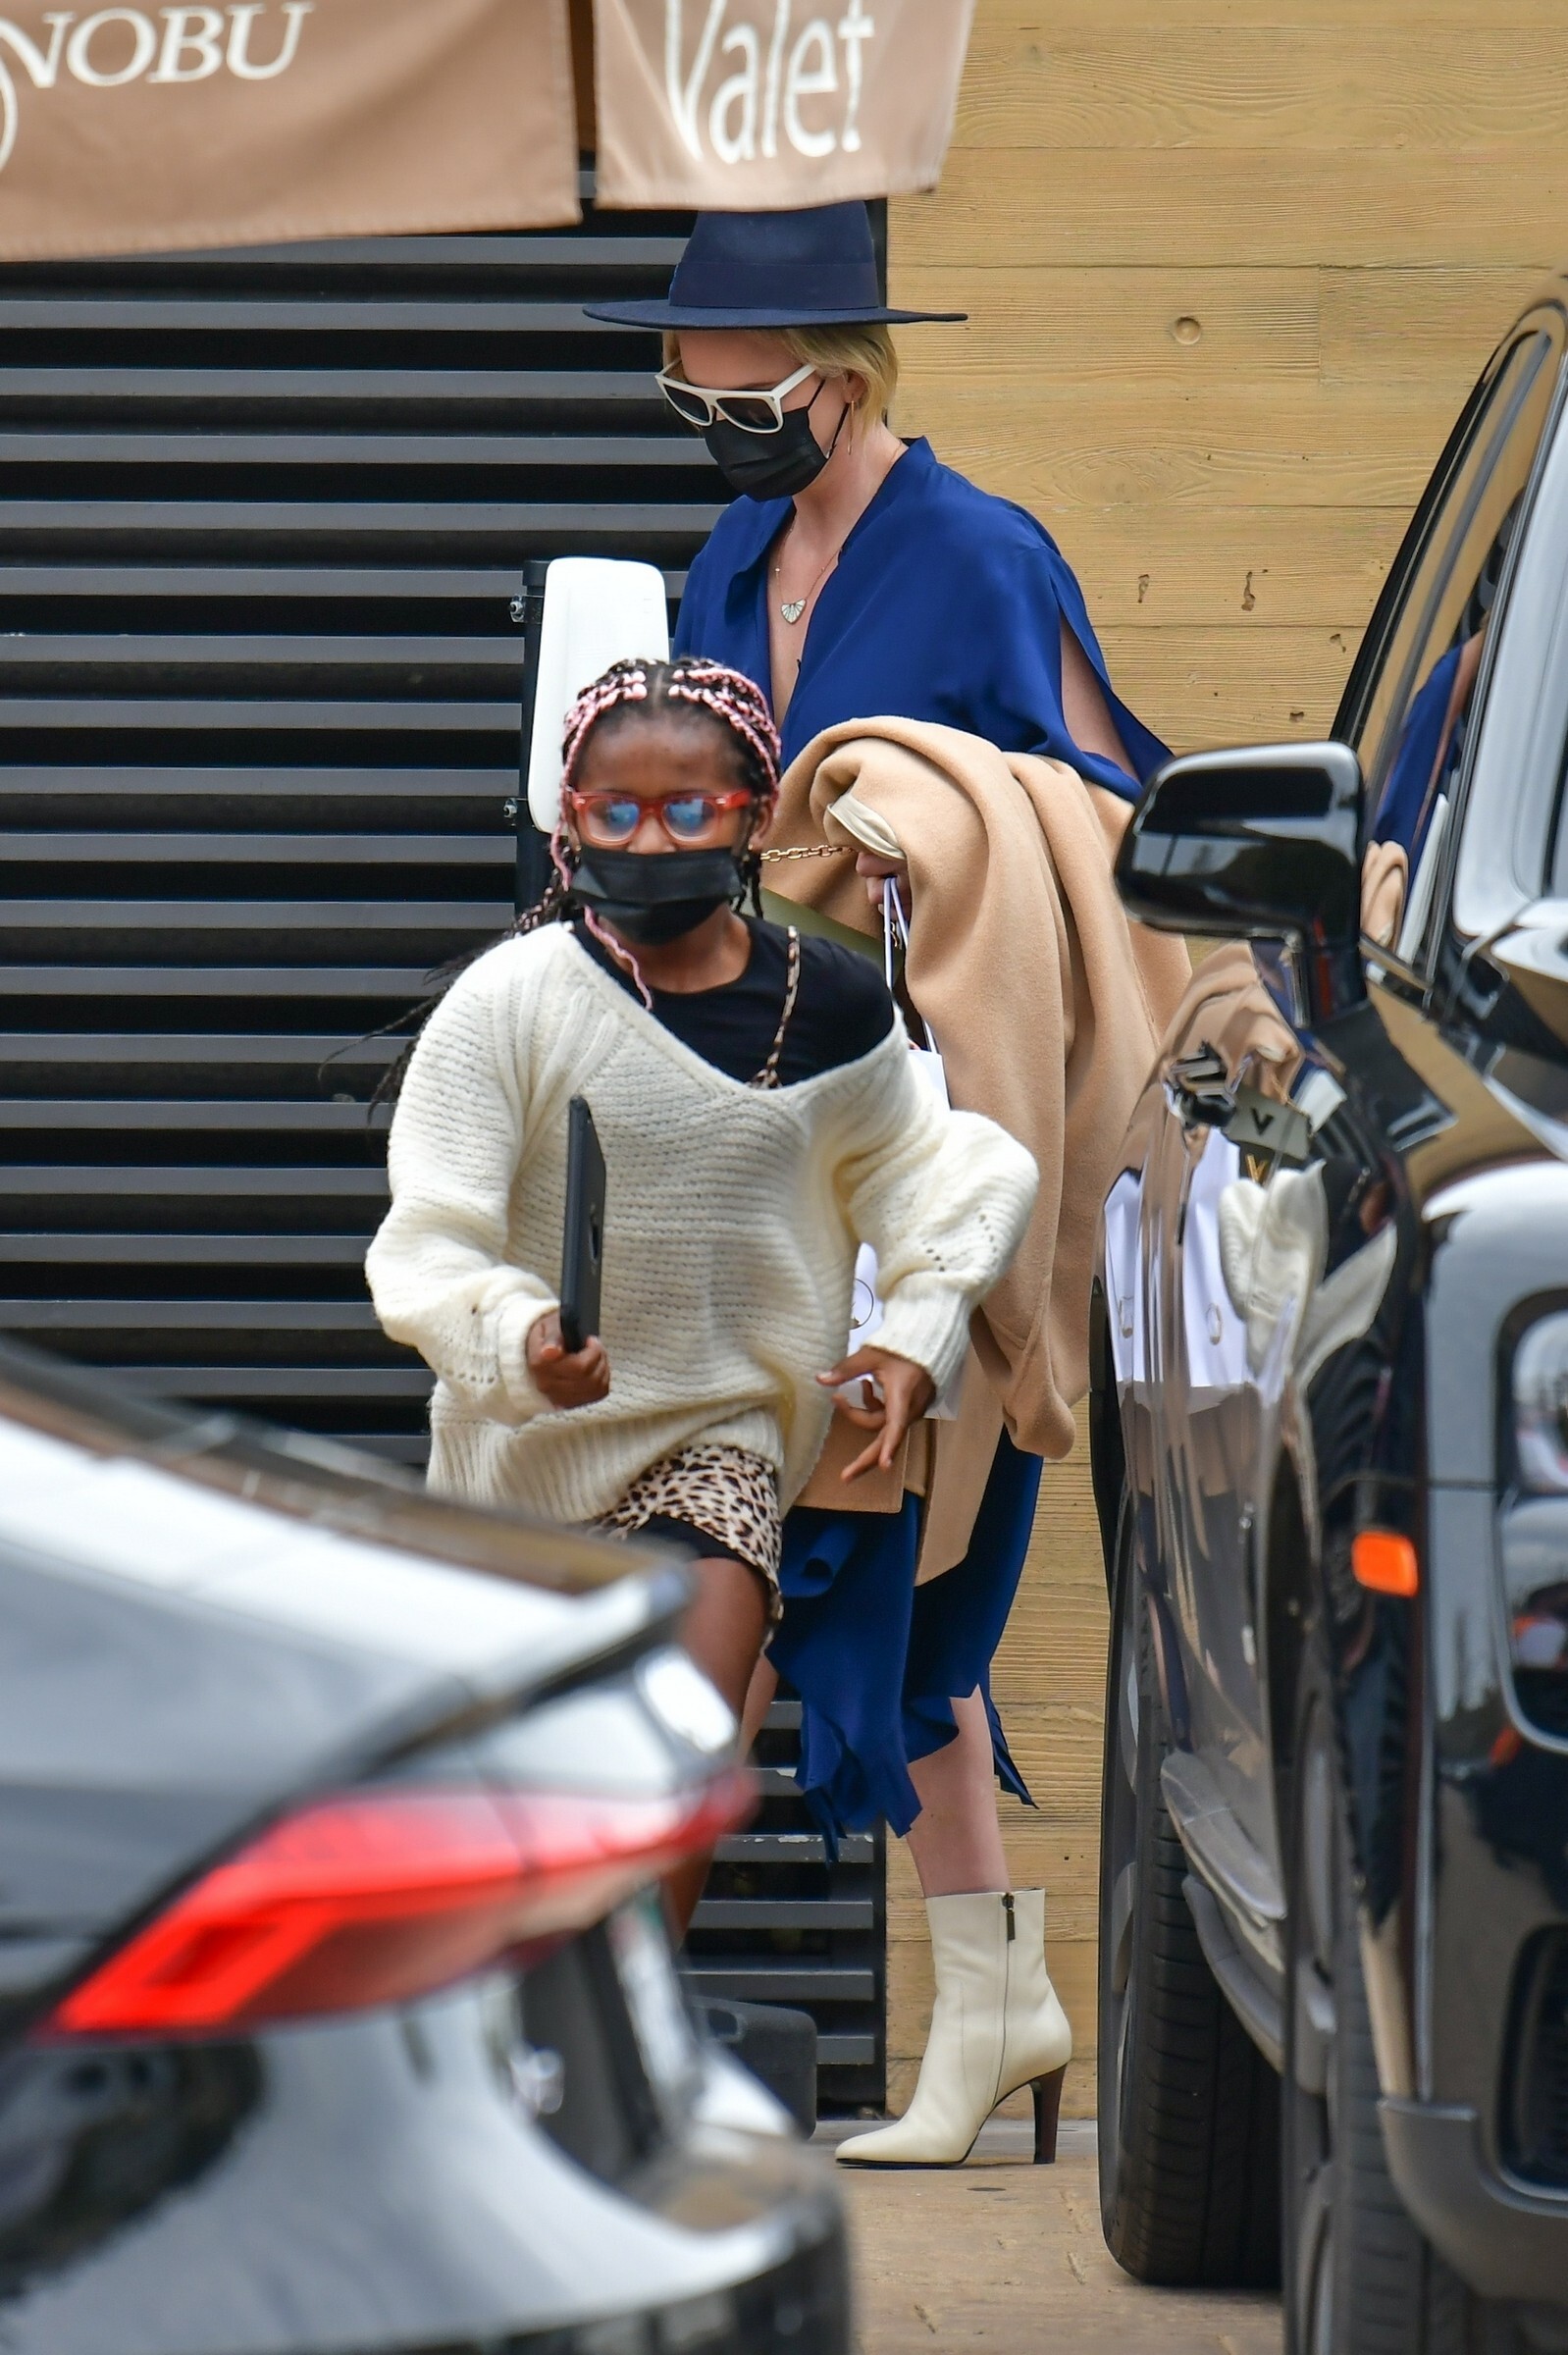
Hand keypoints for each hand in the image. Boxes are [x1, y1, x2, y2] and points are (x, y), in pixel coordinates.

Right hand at [527, 1311, 609, 1408]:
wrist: (540, 1354)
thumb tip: (551, 1351)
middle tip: (594, 1344)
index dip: (592, 1352)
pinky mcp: (570, 1404)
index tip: (589, 1340)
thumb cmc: (548, 1336)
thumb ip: (552, 1336)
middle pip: (588, 1375)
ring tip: (596, 1354)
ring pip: (595, 1385)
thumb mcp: (549, 1325)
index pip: (579, 1366)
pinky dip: (603, 1378)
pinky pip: (598, 1393)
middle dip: (599, 1356)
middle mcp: (546, 1384)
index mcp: (540, 1363)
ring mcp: (558, 1397)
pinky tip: (595, 1368)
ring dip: (602, 1366)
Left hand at [817, 1345, 934, 1480]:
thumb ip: (847, 1369)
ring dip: (861, 1414)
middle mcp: (909, 1409)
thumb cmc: (901, 1347)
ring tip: (840, 1398)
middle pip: (886, 1439)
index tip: (884, 1466)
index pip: (895, 1426)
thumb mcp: (871, 1355)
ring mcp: (912, 1411)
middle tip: (845, 1477)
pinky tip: (868, 1387)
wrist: (928, 1342)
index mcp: (901, 1397)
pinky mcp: (911, 1408)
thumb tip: (821, 1379)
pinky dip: (874, 1407)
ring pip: (883, 1426)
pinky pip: (889, 1417)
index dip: (888, 1447)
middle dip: (865, 1458)